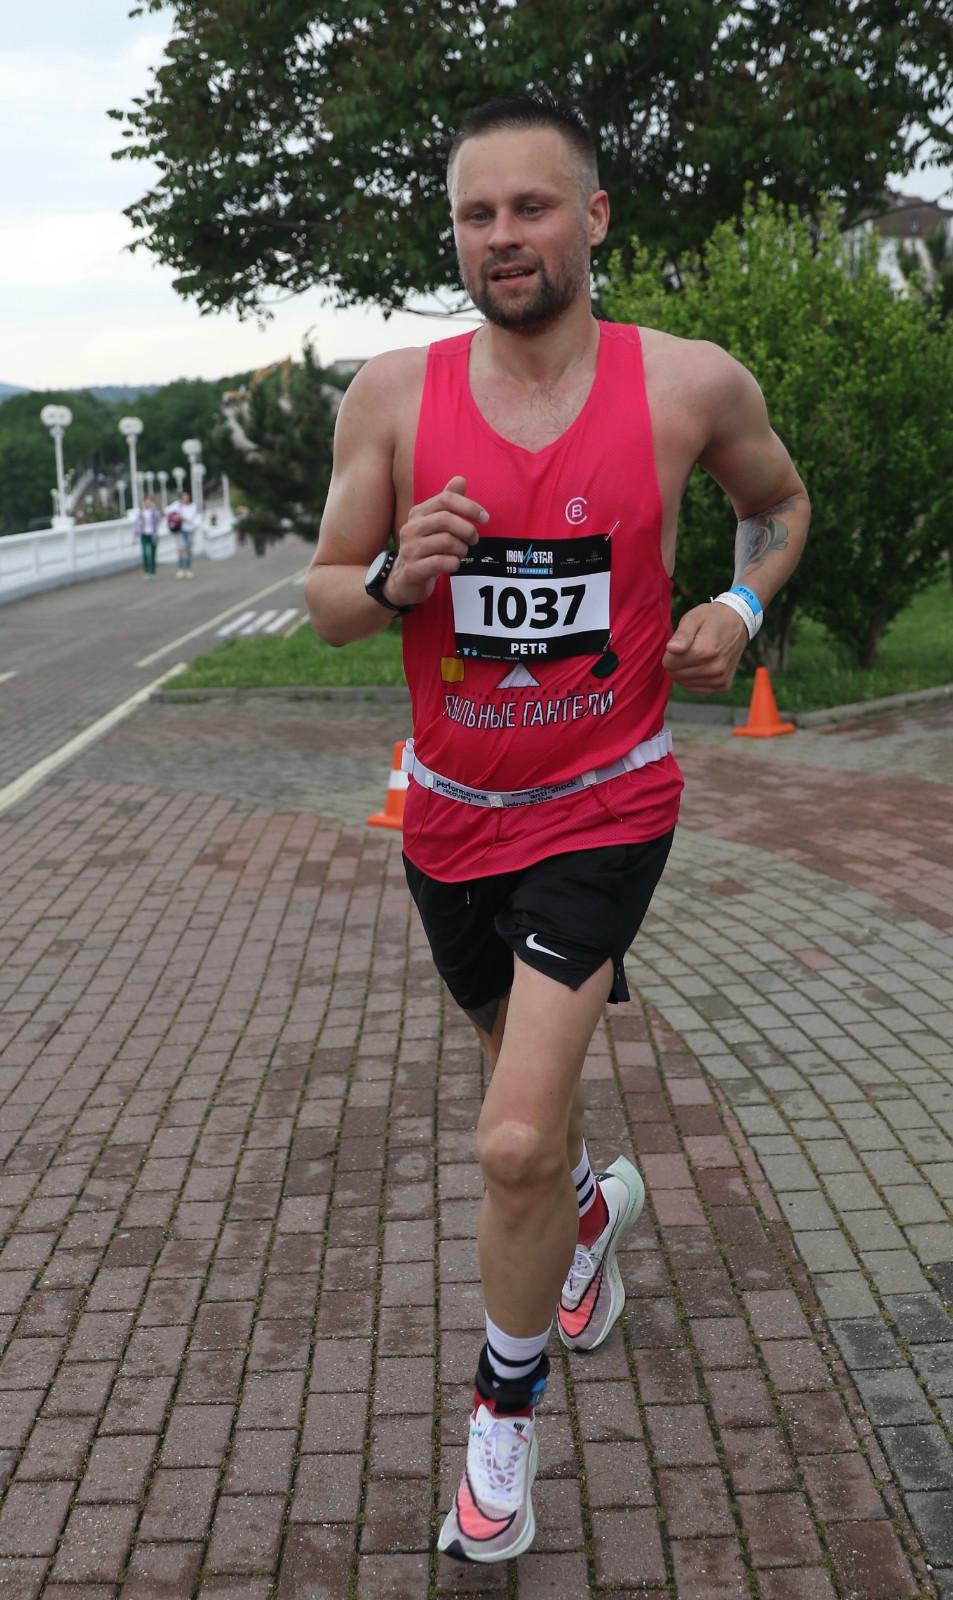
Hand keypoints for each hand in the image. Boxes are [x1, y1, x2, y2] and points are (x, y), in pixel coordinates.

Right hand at [385, 476, 488, 606]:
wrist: (404, 580)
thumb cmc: (426, 548)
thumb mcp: (435, 524)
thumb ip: (447, 502)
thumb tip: (460, 479)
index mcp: (418, 513)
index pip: (446, 499)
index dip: (469, 506)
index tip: (485, 518)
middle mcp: (411, 528)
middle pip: (446, 519)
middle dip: (467, 529)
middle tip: (474, 540)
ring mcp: (410, 549)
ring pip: (446, 541)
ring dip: (462, 548)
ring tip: (461, 553)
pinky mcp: (413, 570)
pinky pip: (441, 562)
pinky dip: (454, 563)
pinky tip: (453, 564)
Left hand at [662, 602, 749, 693]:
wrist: (738, 622)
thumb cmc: (712, 618)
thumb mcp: (694, 618)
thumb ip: (682, 634)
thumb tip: (671, 649)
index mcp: (705, 651)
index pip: (669, 664)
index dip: (670, 654)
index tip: (680, 644)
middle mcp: (715, 668)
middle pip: (676, 675)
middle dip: (676, 663)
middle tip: (688, 649)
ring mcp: (720, 678)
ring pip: (685, 684)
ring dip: (686, 672)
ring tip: (698, 655)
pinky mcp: (723, 686)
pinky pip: (696, 689)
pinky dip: (695, 679)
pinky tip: (702, 665)